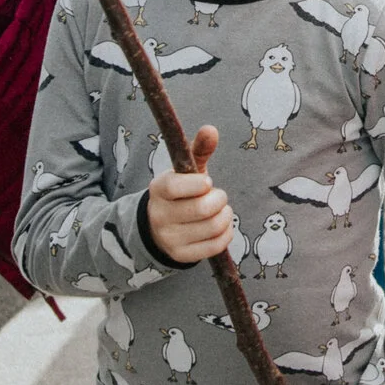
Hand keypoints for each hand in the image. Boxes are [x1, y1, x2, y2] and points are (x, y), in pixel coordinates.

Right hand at [145, 125, 230, 264]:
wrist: (161, 226)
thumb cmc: (181, 192)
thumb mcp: (186, 171)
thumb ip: (198, 149)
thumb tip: (211, 129)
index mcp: (158, 189)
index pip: (177, 186)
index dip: (200, 184)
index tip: (207, 182)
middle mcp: (159, 215)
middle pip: (202, 209)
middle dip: (219, 199)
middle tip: (218, 196)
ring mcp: (169, 238)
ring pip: (212, 227)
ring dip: (225, 216)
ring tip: (220, 210)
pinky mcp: (181, 256)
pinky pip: (215, 246)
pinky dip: (226, 233)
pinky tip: (221, 226)